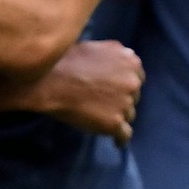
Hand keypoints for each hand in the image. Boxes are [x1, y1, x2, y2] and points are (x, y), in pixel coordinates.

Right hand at [29, 40, 144, 145]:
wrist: (51, 82)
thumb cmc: (68, 61)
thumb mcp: (97, 48)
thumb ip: (116, 56)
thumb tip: (125, 58)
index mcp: (131, 62)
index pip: (137, 78)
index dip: (124, 85)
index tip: (114, 90)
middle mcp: (133, 82)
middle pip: (134, 97)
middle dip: (121, 100)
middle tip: (102, 103)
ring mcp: (125, 103)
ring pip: (129, 115)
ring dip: (118, 117)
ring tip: (101, 118)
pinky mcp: (114, 122)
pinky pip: (124, 135)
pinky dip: (120, 138)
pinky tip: (115, 140)